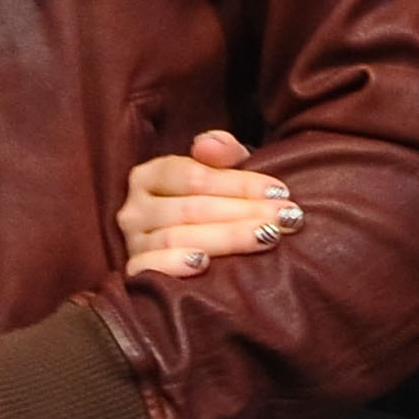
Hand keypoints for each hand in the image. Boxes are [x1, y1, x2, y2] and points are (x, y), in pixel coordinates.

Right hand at [117, 129, 299, 279]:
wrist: (192, 266)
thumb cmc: (213, 212)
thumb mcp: (221, 179)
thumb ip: (222, 155)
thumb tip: (210, 143)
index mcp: (151, 176)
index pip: (194, 175)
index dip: (239, 183)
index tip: (280, 192)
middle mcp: (135, 208)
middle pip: (192, 208)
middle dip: (244, 211)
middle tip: (286, 219)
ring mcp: (133, 243)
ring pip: (177, 237)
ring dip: (226, 237)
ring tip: (265, 237)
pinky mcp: (133, 275)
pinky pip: (149, 267)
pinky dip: (174, 264)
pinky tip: (203, 263)